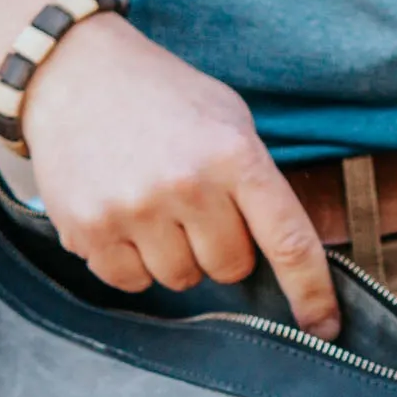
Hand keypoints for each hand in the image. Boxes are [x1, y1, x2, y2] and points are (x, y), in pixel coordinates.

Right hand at [16, 16, 339, 338]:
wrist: (73, 71)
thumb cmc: (160, 96)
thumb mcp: (227, 117)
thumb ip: (255, 181)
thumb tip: (280, 255)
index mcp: (233, 154)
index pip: (288, 240)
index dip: (311, 290)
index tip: (324, 326)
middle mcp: (186, 184)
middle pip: (229, 268)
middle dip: (219, 247)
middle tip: (192, 205)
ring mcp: (134, 209)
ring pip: (180, 279)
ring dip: (173, 255)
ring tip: (151, 203)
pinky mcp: (89, 229)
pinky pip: (130, 282)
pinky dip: (131, 261)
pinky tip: (121, 215)